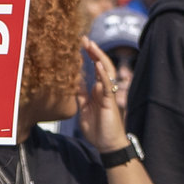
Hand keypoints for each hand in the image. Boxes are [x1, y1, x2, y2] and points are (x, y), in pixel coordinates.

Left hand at [77, 38, 129, 152]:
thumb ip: (80, 96)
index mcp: (97, 91)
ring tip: (91, 45)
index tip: (79, 45)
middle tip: (84, 38)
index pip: (93, 69)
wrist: (108, 145)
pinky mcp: (110, 102)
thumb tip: (73, 83)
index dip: (87, 57)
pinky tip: (97, 64)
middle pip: (100, 65)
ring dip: (98, 57)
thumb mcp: (84, 110)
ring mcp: (108, 94)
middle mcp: (104, 89)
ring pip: (105, 71)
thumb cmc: (97, 129)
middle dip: (93, 51)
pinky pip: (107, 85)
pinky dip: (102, 74)